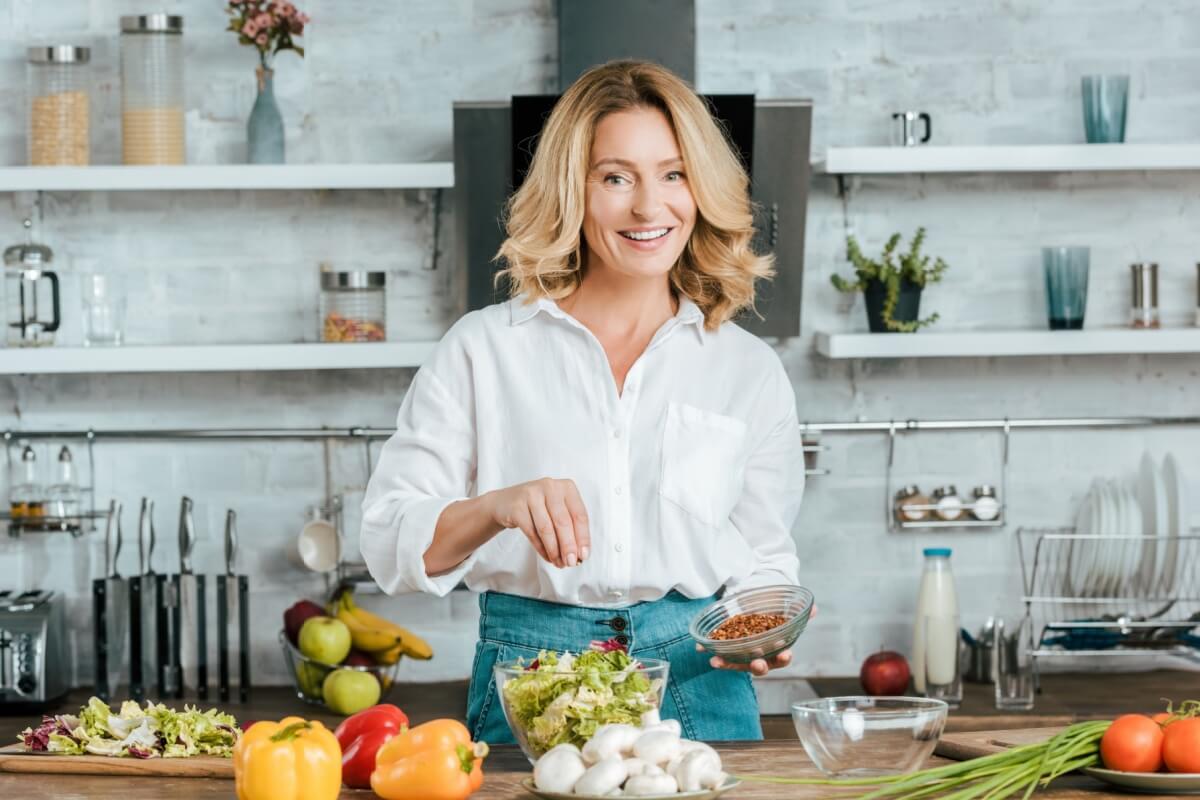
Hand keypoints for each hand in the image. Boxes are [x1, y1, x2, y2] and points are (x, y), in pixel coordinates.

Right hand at [485, 478, 590, 568]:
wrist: (506, 503)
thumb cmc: (539, 508)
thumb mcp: (558, 511)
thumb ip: (571, 528)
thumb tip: (579, 553)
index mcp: (567, 487)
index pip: (579, 514)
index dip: (583, 537)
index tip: (584, 555)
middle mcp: (550, 487)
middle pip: (563, 522)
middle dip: (568, 546)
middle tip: (571, 562)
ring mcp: (532, 494)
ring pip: (547, 528)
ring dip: (554, 550)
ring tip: (559, 563)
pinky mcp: (517, 506)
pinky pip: (531, 532)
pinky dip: (541, 548)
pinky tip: (547, 556)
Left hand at [697, 602, 815, 676]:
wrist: (758, 605)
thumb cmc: (774, 612)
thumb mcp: (785, 609)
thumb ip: (799, 611)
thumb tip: (813, 609)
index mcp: (776, 650)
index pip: (781, 658)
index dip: (783, 657)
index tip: (784, 653)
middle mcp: (760, 656)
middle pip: (760, 667)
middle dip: (758, 667)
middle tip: (757, 663)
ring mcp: (743, 655)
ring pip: (737, 663)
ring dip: (727, 664)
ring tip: (716, 662)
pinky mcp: (729, 649)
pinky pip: (722, 654)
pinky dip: (712, 652)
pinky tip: (701, 649)